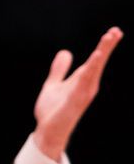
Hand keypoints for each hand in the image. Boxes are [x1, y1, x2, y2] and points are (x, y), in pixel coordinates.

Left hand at [33, 28, 121, 160]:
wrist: (46, 132)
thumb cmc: (53, 111)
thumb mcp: (54, 85)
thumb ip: (59, 70)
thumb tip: (66, 52)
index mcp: (83, 80)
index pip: (96, 60)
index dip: (105, 46)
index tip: (114, 31)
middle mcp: (87, 86)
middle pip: (99, 62)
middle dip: (107, 47)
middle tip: (116, 31)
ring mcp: (82, 94)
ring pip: (93, 71)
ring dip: (100, 56)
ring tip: (107, 40)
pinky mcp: (75, 102)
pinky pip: (83, 85)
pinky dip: (89, 72)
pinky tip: (93, 61)